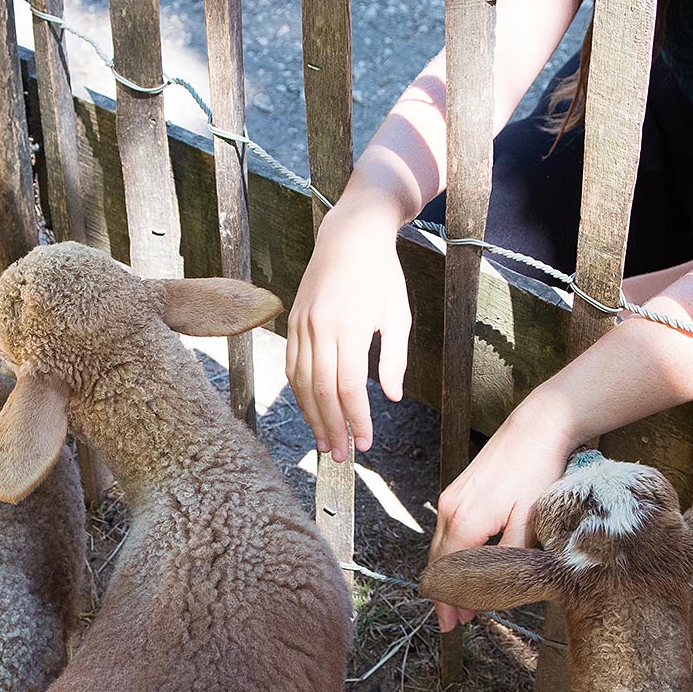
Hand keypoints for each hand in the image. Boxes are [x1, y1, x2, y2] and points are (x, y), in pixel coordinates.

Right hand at [285, 201, 411, 459]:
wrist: (350, 236)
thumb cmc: (382, 275)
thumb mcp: (399, 314)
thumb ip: (395, 357)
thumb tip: (390, 396)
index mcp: (350, 326)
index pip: (349, 385)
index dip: (356, 418)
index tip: (365, 442)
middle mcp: (320, 327)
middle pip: (321, 390)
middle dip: (332, 426)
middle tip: (341, 456)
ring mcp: (302, 324)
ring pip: (301, 382)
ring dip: (312, 416)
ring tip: (325, 442)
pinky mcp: (293, 322)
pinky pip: (293, 366)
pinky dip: (300, 394)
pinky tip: (311, 412)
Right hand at [427, 400, 573, 631]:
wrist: (536, 426)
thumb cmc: (537, 470)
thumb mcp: (529, 521)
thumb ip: (510, 556)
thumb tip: (497, 584)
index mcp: (465, 521)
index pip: (448, 573)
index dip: (449, 601)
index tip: (452, 625)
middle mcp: (450, 510)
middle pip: (438, 563)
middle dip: (445, 593)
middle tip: (455, 621)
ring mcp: (451, 498)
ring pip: (442, 547)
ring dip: (448, 573)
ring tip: (461, 596)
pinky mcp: (458, 491)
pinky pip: (449, 531)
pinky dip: (453, 553)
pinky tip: (467, 563)